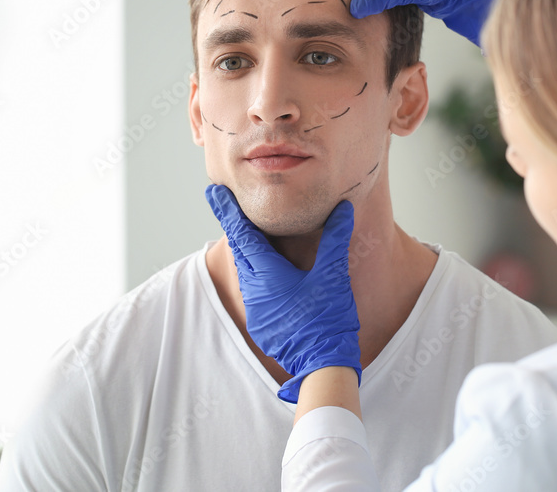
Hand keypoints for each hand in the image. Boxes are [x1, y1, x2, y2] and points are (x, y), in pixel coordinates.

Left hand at [205, 184, 360, 402]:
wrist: (321, 364)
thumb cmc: (327, 320)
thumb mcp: (333, 275)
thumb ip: (335, 239)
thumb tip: (343, 209)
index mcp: (267, 273)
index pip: (242, 233)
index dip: (228, 210)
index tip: (213, 191)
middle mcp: (254, 289)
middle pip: (239, 249)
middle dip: (234, 225)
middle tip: (226, 202)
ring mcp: (256, 308)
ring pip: (246, 270)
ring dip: (246, 249)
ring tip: (247, 231)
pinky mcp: (262, 322)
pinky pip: (253, 288)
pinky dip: (256, 271)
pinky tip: (267, 269)